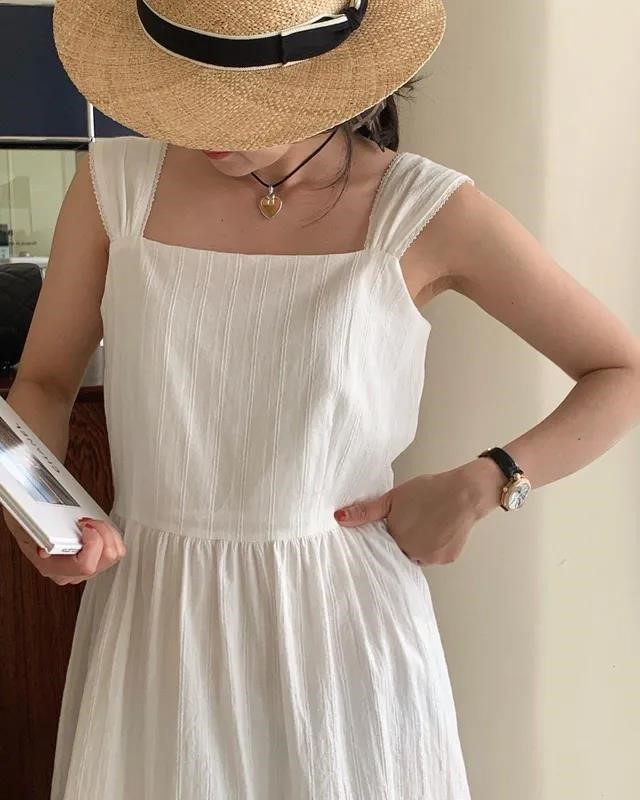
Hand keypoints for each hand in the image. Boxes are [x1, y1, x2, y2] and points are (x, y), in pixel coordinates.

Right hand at [9, 515, 126, 585]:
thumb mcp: (26, 526)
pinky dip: (111, 535)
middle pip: (107, 558)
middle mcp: (71, 573)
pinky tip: (97, 527)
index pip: (85, 566)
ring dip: (108, 533)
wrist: (28, 524)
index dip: (92, 542)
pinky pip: (116, 550)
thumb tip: (44, 552)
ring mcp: (84, 569)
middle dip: (103, 533)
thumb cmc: (27, 524)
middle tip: (88, 521)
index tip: (84, 525)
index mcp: (53, 568)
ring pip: (115, 554)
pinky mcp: (94, 561)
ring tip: (93, 523)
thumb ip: (37, 536)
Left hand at [334, 462, 501, 564]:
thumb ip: (366, 512)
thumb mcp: (393, 498)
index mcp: (396, 540)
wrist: (465, 492)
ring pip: (417, 554)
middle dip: (403, 538)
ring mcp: (431, 559)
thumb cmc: (428, 491)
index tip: (394, 522)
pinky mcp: (447, 559)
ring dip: (418, 543)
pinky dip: (435, 545)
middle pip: (400, 550)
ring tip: (426, 521)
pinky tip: (439, 528)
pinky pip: (434, 555)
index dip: (388, 532)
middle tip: (413, 519)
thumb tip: (339, 518)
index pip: (384, 544)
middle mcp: (412, 554)